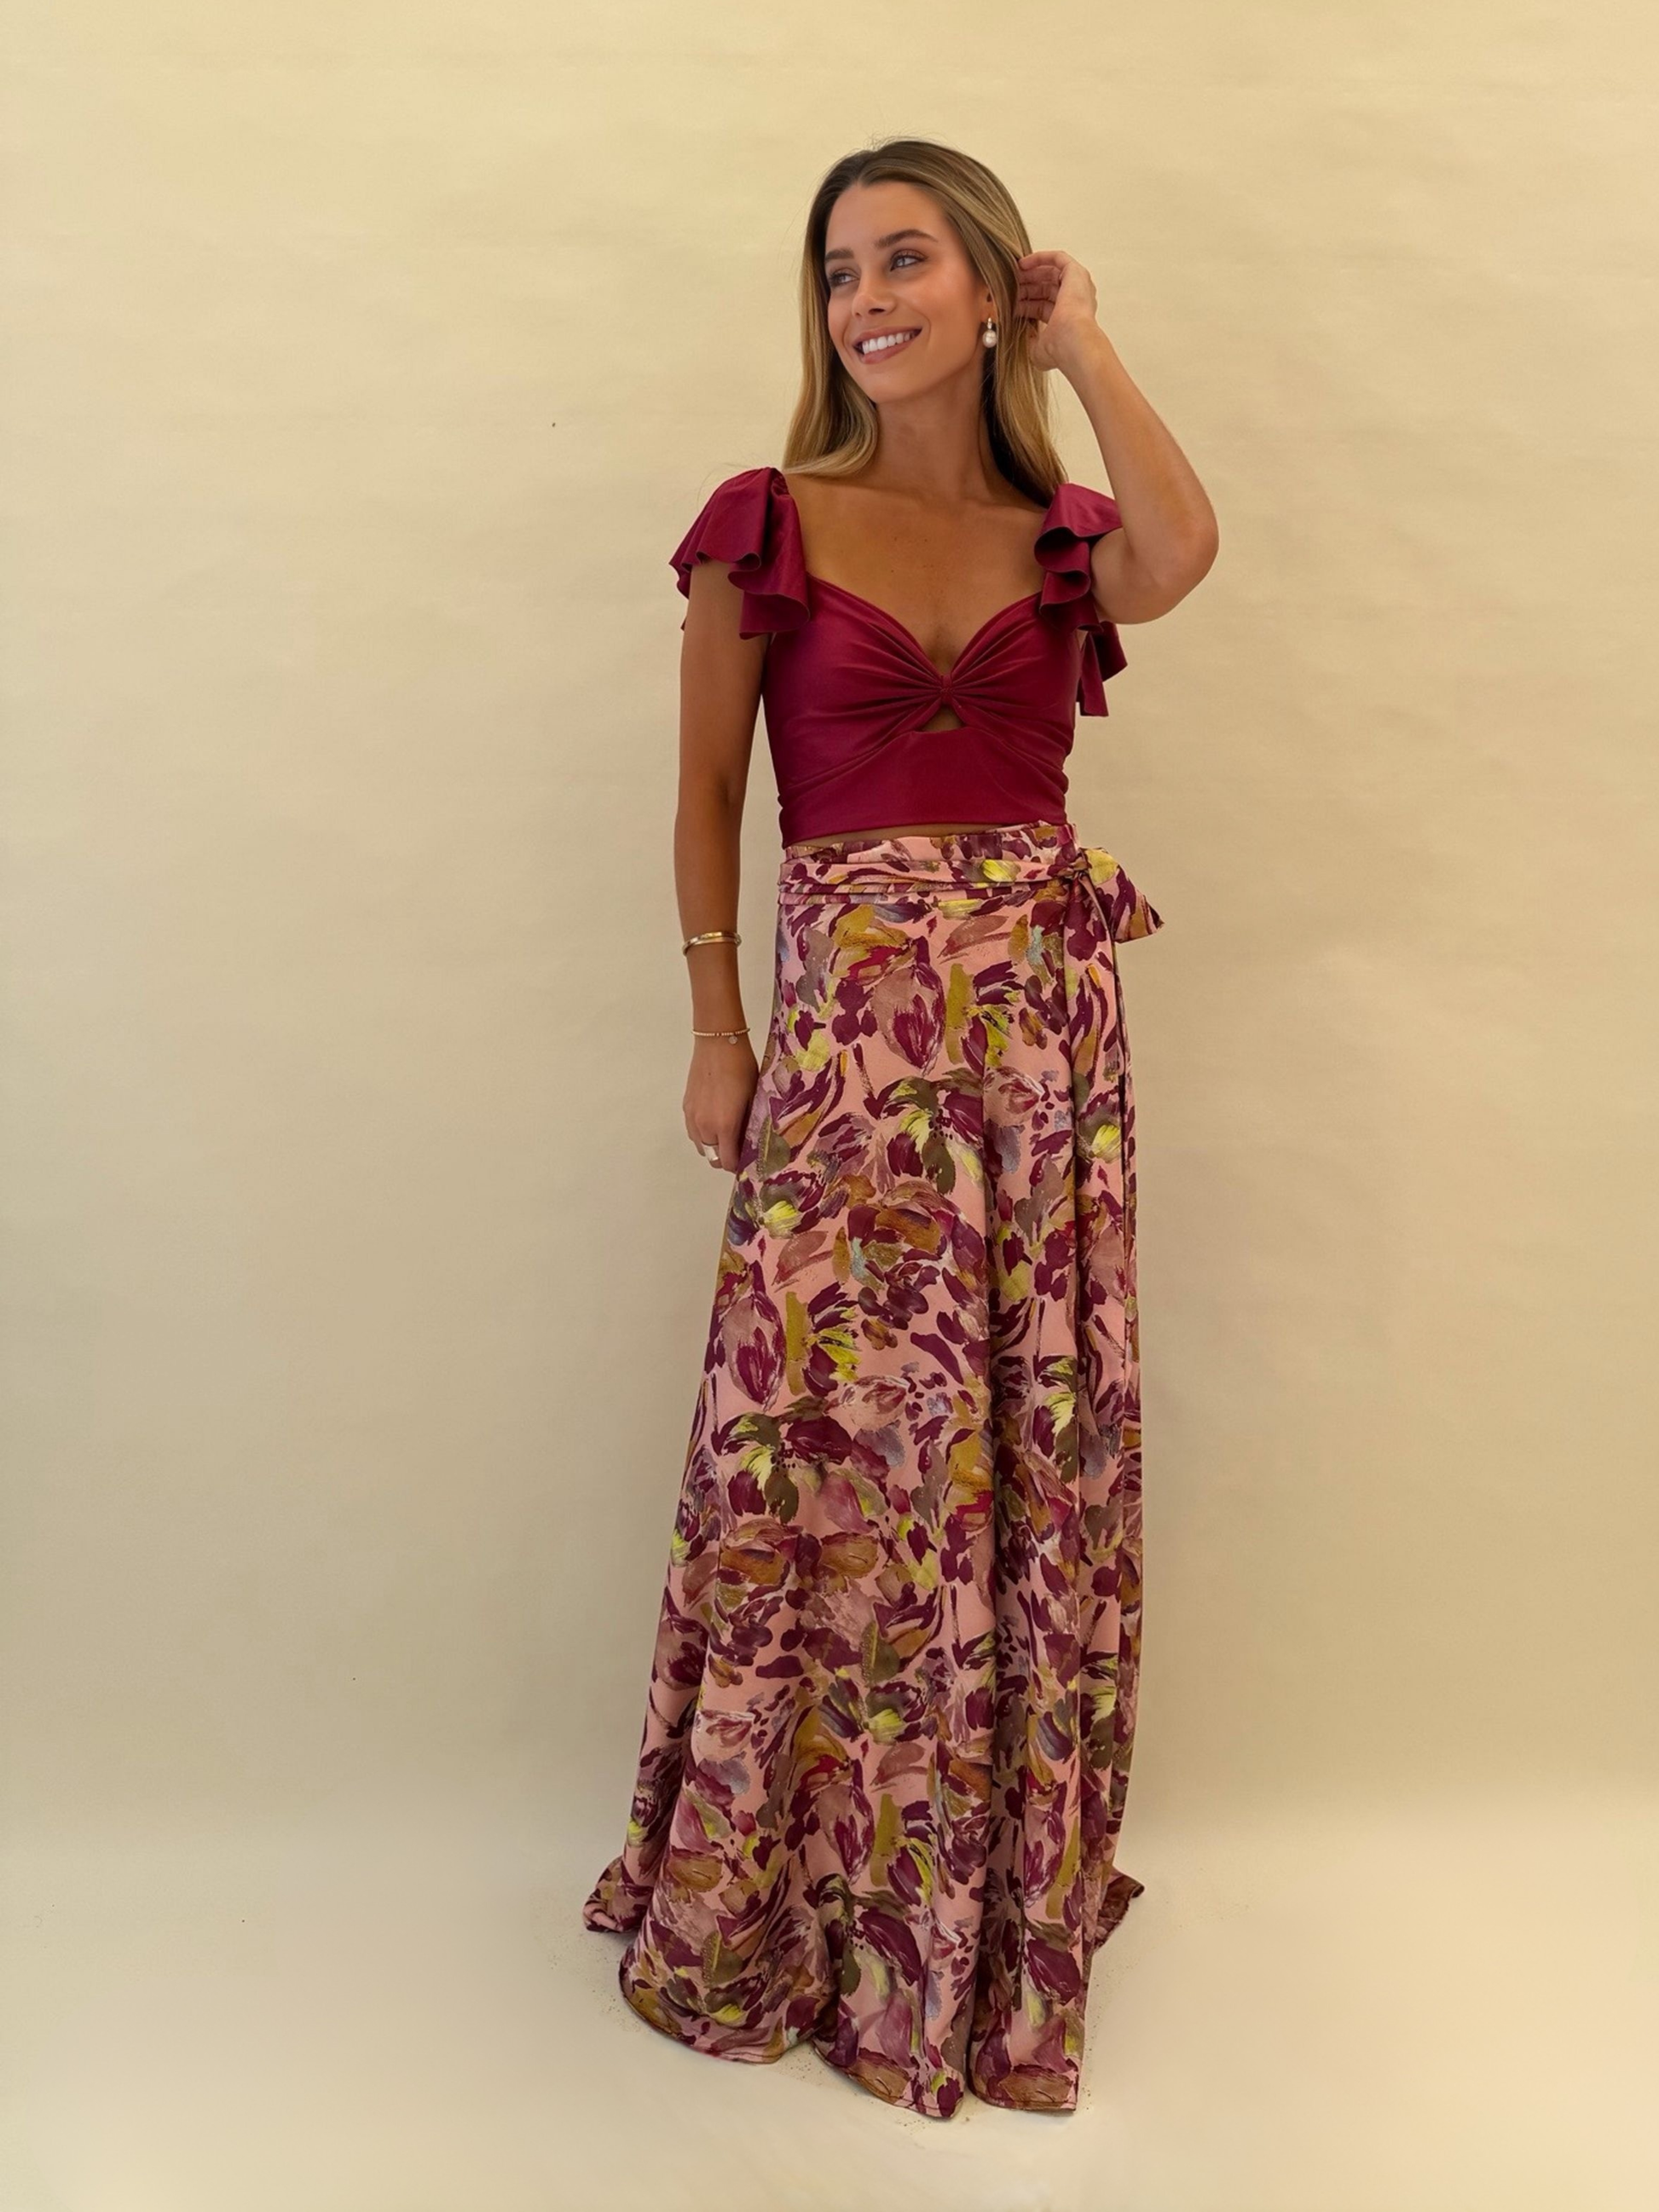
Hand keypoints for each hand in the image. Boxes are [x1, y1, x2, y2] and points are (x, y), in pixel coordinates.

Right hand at [683, 1036, 759, 1172]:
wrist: (718, 1043)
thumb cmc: (742, 1067)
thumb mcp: (754, 1097)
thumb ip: (751, 1123)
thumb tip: (754, 1141)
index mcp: (725, 1125)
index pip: (727, 1162)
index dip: (738, 1165)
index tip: (748, 1159)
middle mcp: (705, 1126)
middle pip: (713, 1158)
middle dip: (726, 1158)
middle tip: (740, 1147)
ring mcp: (692, 1117)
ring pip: (701, 1146)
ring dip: (714, 1146)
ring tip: (727, 1133)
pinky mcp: (686, 1107)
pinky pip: (693, 1132)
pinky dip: (703, 1134)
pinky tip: (715, 1120)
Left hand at [1013, 249, 1102, 373]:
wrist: (1072, 341)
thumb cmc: (1059, 348)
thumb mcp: (1037, 350)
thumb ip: (1030, 342)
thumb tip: (1022, 336)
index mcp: (1066, 319)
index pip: (1043, 306)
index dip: (1025, 302)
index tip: (1009, 302)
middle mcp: (1074, 302)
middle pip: (1046, 288)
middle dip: (1026, 286)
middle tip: (1008, 285)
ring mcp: (1077, 286)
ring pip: (1051, 272)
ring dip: (1031, 272)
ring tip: (1013, 273)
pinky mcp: (1076, 273)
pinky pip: (1058, 258)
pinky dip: (1040, 257)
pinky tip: (1023, 263)